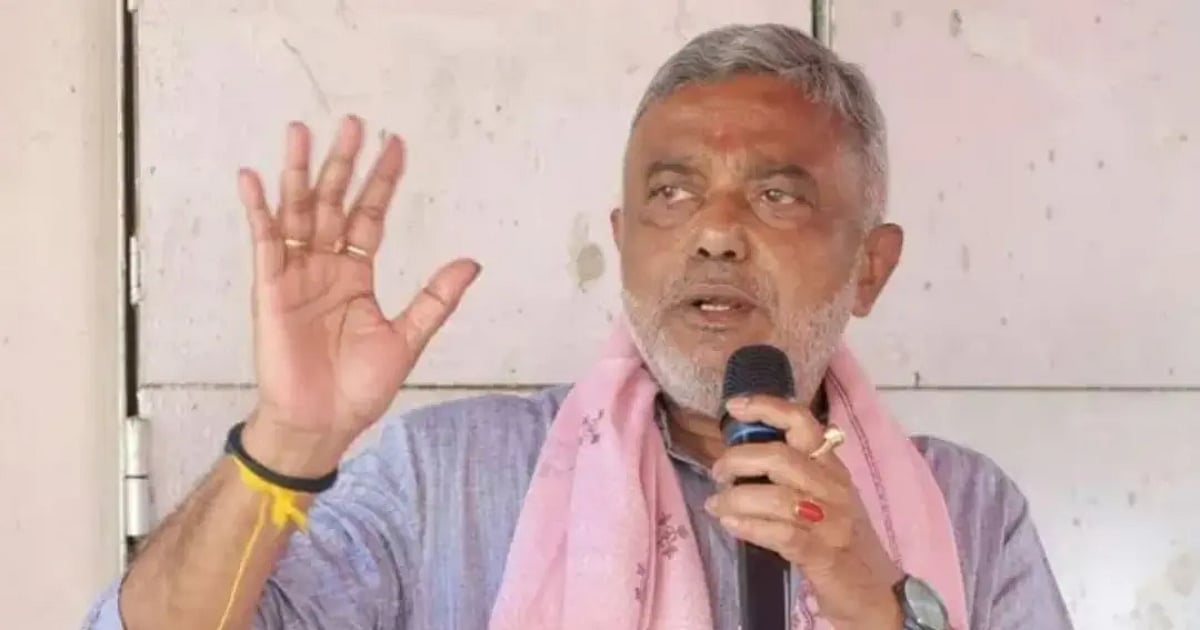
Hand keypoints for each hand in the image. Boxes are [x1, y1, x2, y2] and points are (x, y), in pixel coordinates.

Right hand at [236, 115, 479, 474]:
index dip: (382, 181)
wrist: (323, 423)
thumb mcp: (408, 338)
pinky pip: (264, 243)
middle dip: (343, 164)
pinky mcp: (270, 290)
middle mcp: (326, 267)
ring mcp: (296, 275)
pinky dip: (259, 211)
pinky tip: (254, 180)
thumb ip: (435, 298)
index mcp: (357, 274)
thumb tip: (472, 262)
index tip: (396, 144)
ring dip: (298, 173)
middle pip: (334, 203)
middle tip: (354, 123)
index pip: (370, 215)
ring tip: (301, 131)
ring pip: (298, 213)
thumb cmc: (359, 386)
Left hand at [705, 395, 903, 629]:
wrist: (876, 594)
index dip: (766, 407)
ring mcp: (832, 522)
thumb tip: (743, 454)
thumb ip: (794, 474)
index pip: (803, 422)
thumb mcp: (825, 498)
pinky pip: (781, 533)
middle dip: (738, 460)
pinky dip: (750, 526)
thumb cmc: (842, 541)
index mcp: (833, 468)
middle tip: (718, 473)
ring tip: (716, 504)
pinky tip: (730, 524)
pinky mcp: (823, 555)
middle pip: (780, 457)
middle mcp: (834, 488)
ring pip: (776, 496)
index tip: (733, 406)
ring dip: (736, 498)